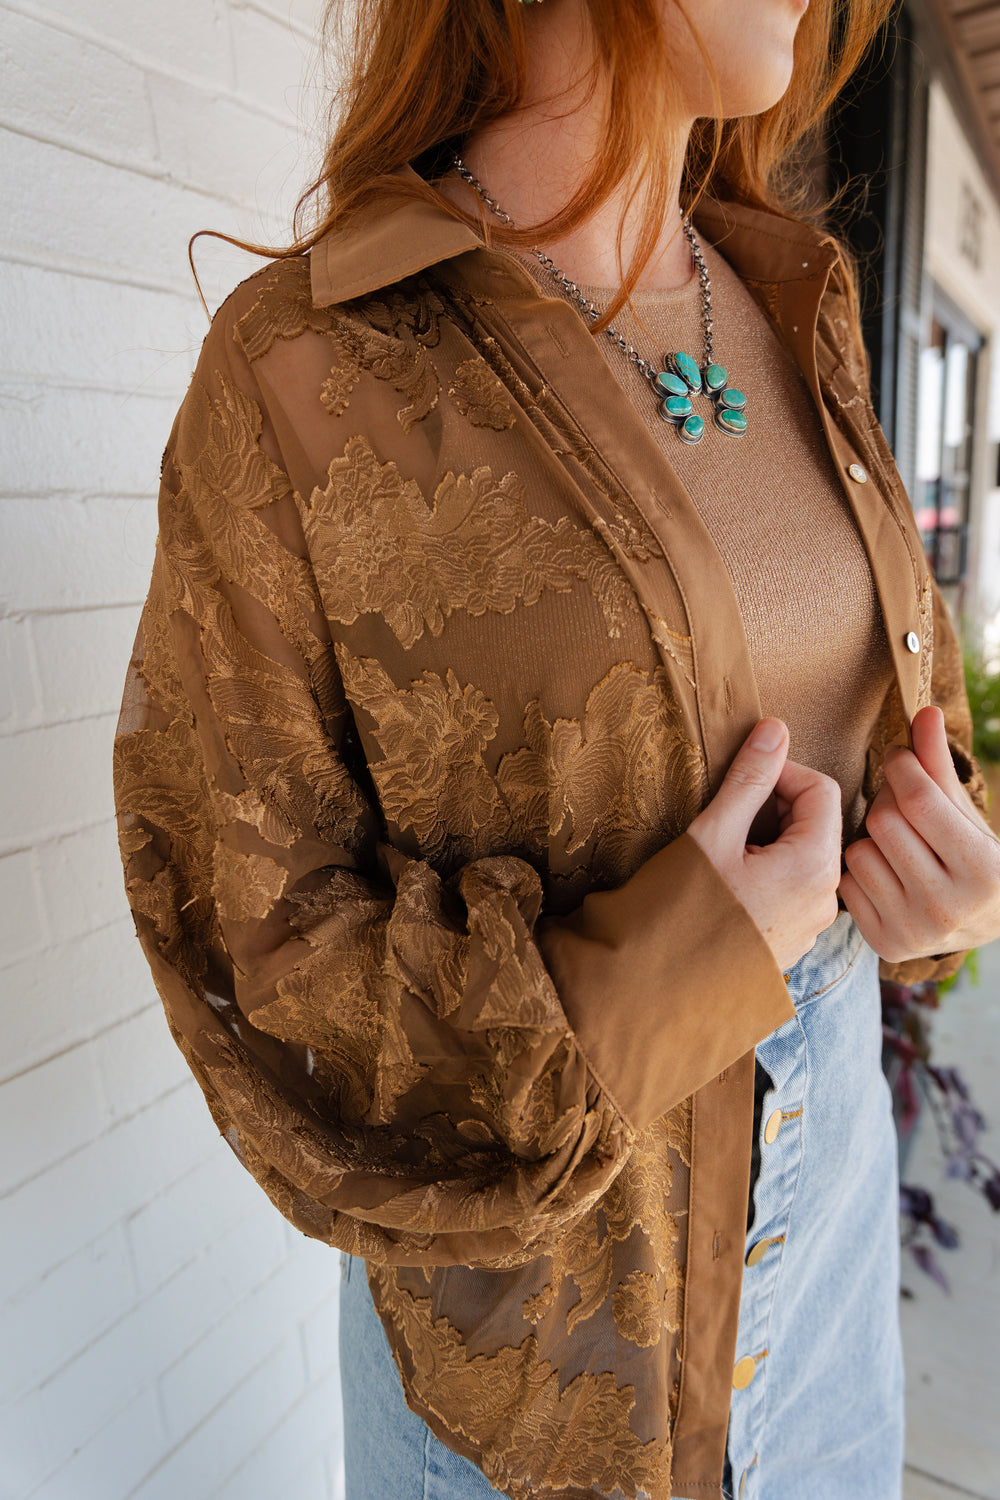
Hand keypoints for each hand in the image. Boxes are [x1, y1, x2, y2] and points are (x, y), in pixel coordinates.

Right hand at [687, 718, 842, 972]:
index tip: (742, 776)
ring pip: (805, 856)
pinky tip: (729, 881)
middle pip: (817, 823)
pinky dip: (768, 870)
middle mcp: (825, 899)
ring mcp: (811, 926)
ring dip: (770, 838)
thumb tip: (775, 729)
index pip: (821, 789)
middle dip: (775, 805)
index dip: (782, 771)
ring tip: (724, 847)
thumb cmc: (682, 909)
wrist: (658, 988)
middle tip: (728, 811)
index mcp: (813, 867)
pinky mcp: (792, 942)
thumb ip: (749, 780)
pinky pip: (794, 889)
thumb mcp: (713, 834)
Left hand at [839, 705, 999, 962]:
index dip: (902, 767)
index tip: (898, 758)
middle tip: (899, 802)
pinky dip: (859, 872)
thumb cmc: (971, 854)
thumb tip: (925, 711)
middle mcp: (950, 907)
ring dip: (870, 838)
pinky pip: (846, 884)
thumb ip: (939, 765)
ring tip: (894, 842)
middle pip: (884, 823)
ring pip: (859, 852)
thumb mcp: (965, 812)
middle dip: (887, 801)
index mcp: (983, 871)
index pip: (920, 800)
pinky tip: (884, 873)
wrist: (981, 925)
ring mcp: (916, 931)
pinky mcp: (886, 944)